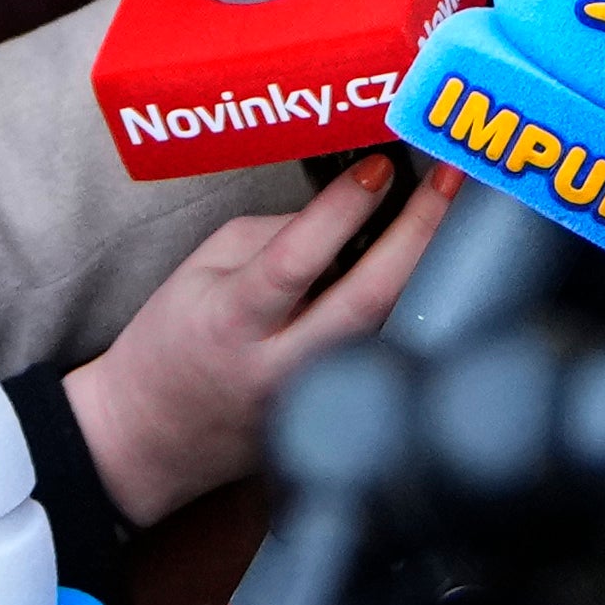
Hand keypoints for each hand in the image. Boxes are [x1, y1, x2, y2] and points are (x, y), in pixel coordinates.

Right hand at [63, 155, 455, 517]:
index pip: (295, 259)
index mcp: (231, 321)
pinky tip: (431, 271)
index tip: (379, 167)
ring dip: (428, 267)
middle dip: (416, 233)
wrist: (149, 436)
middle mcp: (279, 366)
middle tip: (451, 182)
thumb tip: (350, 208)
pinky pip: (384, 352)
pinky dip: (413, 307)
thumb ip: (275, 236)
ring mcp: (312, 397)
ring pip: (390, 329)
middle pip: (366, 299)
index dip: (342, 210)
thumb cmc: (172, 343)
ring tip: (454, 214)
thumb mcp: (202, 270)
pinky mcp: (333, 413)